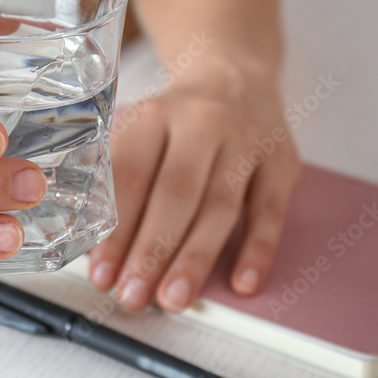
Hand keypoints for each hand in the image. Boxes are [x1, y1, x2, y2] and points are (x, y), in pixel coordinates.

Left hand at [87, 56, 300, 311]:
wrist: (236, 79)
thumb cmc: (178, 122)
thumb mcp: (141, 131)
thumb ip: (120, 180)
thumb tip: (96, 251)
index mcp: (155, 116)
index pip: (130, 176)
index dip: (115, 229)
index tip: (102, 273)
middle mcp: (200, 123)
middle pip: (174, 194)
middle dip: (152, 251)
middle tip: (134, 296)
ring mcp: (245, 141)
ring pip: (220, 206)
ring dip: (195, 259)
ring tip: (174, 298)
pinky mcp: (281, 160)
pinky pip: (270, 210)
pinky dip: (258, 250)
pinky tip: (242, 283)